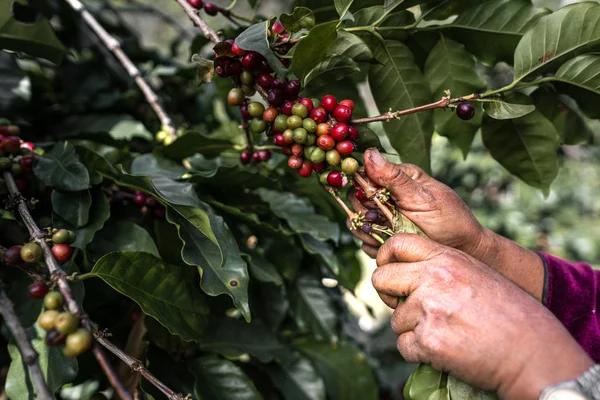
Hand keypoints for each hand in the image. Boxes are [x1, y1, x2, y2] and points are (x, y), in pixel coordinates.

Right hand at [349, 149, 545, 301]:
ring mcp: (383, 218)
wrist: (463, 250)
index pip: (363, 175)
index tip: (374, 201)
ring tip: (393, 235)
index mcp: (397, 178)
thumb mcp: (423, 197)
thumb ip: (394, 178)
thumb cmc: (450, 220)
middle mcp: (387, 196)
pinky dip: (374, 245)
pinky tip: (391, 245)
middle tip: (387, 221)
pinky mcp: (382, 237)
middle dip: (367, 213)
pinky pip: (364, 241)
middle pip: (355, 200)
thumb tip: (368, 153)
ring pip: (357, 222)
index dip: (363, 189)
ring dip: (370, 231)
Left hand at [373, 233, 592, 398]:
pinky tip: (443, 350)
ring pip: (395, 319)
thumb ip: (442, 268)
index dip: (386, 258)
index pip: (397, 244)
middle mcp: (434, 279)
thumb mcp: (477, 274)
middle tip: (406, 306)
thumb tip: (407, 273)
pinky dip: (418, 352)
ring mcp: (429, 310)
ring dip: (412, 329)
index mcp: (447, 258)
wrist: (533, 353)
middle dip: (389, 295)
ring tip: (445, 332)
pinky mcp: (428, 341)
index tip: (388, 271)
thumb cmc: (511, 314)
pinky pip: (403, 346)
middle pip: (382, 279)